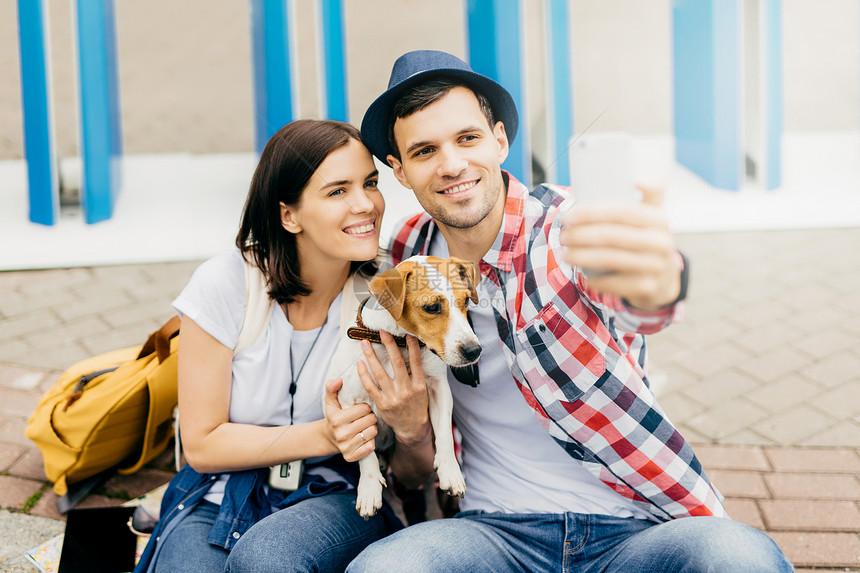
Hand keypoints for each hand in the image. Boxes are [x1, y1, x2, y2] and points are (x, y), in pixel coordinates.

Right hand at [323, 378, 377, 462]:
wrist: (329, 437)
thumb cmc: (334, 416)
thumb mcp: (331, 401)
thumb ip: (332, 387)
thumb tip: (338, 380)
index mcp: (336, 419)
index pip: (364, 408)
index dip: (365, 407)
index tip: (362, 409)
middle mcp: (340, 434)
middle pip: (370, 420)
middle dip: (371, 417)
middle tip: (366, 417)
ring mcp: (346, 447)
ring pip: (372, 432)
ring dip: (372, 428)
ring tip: (366, 426)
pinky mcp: (351, 457)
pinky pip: (371, 446)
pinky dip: (371, 441)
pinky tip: (365, 437)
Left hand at [357, 332, 431, 445]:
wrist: (412, 428)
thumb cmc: (418, 406)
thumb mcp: (423, 390)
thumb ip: (417, 373)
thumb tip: (412, 351)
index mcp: (419, 384)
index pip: (415, 361)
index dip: (411, 346)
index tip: (406, 333)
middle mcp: (406, 389)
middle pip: (396, 362)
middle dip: (389, 344)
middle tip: (382, 331)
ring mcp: (393, 397)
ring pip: (380, 372)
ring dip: (371, 355)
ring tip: (365, 343)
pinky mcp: (382, 403)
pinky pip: (370, 386)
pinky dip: (363, 374)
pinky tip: (360, 363)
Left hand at [560, 184, 680, 310]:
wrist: (665, 278)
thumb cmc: (649, 239)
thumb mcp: (653, 214)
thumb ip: (651, 191)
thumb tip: (640, 178)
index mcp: (660, 218)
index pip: (621, 212)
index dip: (591, 213)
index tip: (569, 216)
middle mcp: (662, 242)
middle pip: (611, 236)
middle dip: (580, 235)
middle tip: (563, 235)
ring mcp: (656, 267)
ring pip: (608, 259)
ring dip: (581, 256)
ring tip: (565, 253)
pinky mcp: (647, 287)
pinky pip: (612, 282)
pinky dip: (594, 278)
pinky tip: (583, 274)